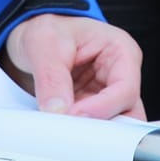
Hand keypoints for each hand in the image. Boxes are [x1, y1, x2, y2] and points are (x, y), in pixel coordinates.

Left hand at [3, 14, 143, 119]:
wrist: (31, 34)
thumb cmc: (48, 27)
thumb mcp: (44, 43)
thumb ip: (51, 77)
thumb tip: (58, 110)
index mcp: (120, 51)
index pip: (126, 90)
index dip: (103, 108)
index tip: (75, 116)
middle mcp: (120, 75)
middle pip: (128, 114)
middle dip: (102, 126)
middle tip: (72, 131)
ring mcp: (106, 94)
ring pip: (113, 126)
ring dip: (90, 132)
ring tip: (64, 130)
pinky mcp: (92, 109)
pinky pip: (93, 129)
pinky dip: (79, 133)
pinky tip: (61, 130)